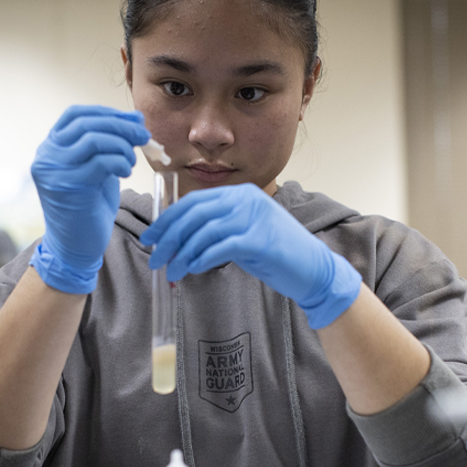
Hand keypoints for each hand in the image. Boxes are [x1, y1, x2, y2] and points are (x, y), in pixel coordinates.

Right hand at [30, 105, 149, 292]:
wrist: (75, 246)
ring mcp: (54, 170)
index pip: (75, 114)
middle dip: (121, 126)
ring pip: (94, 140)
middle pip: (87, 124)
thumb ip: (109, 144)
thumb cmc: (88, 207)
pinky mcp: (69, 186)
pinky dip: (120, 162)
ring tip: (131, 162)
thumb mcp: (97, 168)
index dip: (107, 112)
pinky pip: (101, 162)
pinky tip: (125, 172)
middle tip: (144, 136)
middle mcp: (47, 156)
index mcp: (51, 147)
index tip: (133, 120)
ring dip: (122, 146)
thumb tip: (136, 119)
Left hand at [140, 184, 361, 328]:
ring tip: (172, 272)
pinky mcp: (259, 239)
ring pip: (203, 232)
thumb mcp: (243, 232)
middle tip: (156, 259)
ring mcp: (254, 217)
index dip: (167, 220)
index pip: (194, 201)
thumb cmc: (276, 254)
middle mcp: (247, 199)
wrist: (315, 270)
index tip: (151, 238)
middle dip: (169, 238)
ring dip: (182, 254)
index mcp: (241, 193)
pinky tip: (192, 270)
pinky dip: (201, 259)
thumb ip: (217, 228)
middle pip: (194, 215)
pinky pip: (219, 248)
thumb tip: (177, 238)